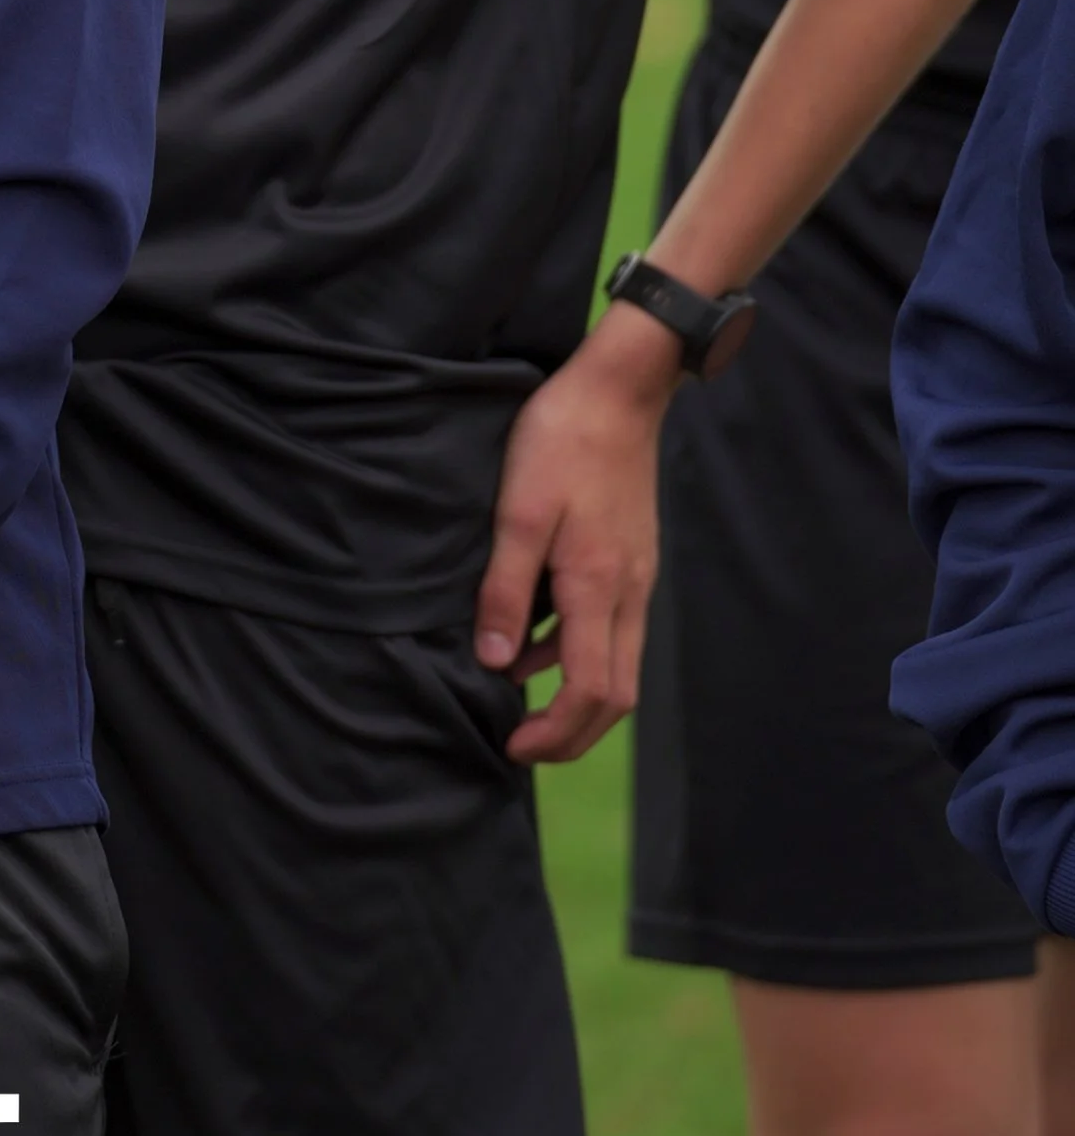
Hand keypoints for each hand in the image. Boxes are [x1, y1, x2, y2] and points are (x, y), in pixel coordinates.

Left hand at [473, 302, 676, 763]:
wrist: (620, 390)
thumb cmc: (561, 441)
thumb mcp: (518, 511)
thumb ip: (507, 590)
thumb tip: (496, 663)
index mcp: (599, 588)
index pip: (590, 692)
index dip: (554, 733)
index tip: (512, 745)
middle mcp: (630, 594)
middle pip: (615, 695)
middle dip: (571, 733)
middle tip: (520, 743)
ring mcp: (638, 577)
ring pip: (618, 664)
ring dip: (575, 696)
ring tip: (520, 696)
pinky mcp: (634, 558)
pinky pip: (613, 629)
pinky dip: (579, 652)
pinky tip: (538, 638)